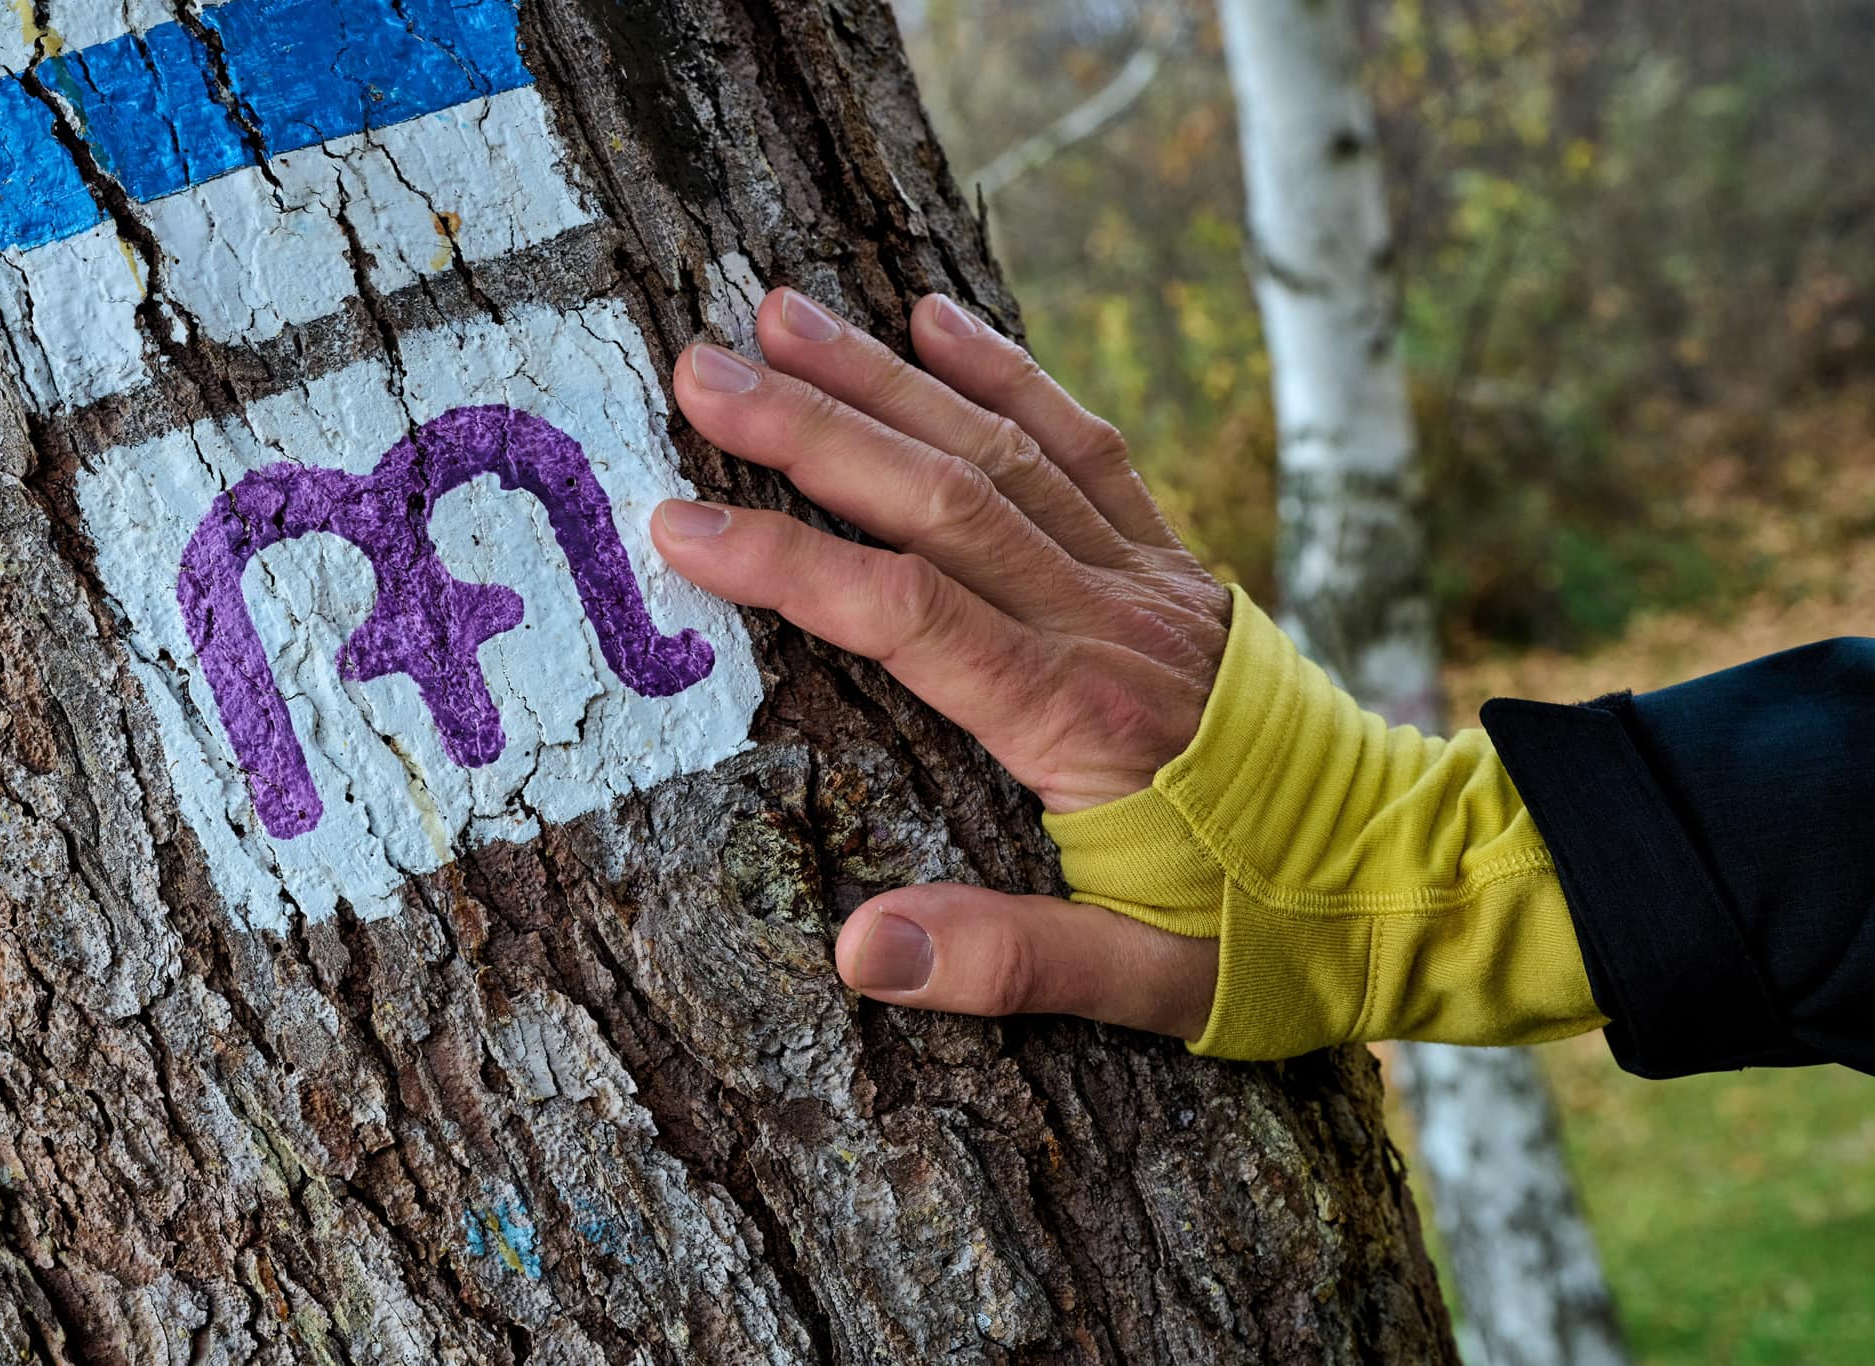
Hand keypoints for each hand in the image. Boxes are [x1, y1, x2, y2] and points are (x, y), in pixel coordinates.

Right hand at [654, 288, 1225, 1039]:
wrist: (1417, 874)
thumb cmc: (1274, 938)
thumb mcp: (1153, 987)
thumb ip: (1011, 960)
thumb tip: (861, 946)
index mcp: (1080, 723)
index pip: (908, 615)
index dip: (788, 565)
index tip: (680, 526)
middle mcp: (1107, 625)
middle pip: (939, 502)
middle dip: (812, 431)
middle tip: (698, 370)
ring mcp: (1145, 579)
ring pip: (1000, 453)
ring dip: (887, 378)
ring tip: (782, 315)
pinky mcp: (1172, 562)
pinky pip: (1086, 446)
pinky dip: (1010, 376)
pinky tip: (938, 320)